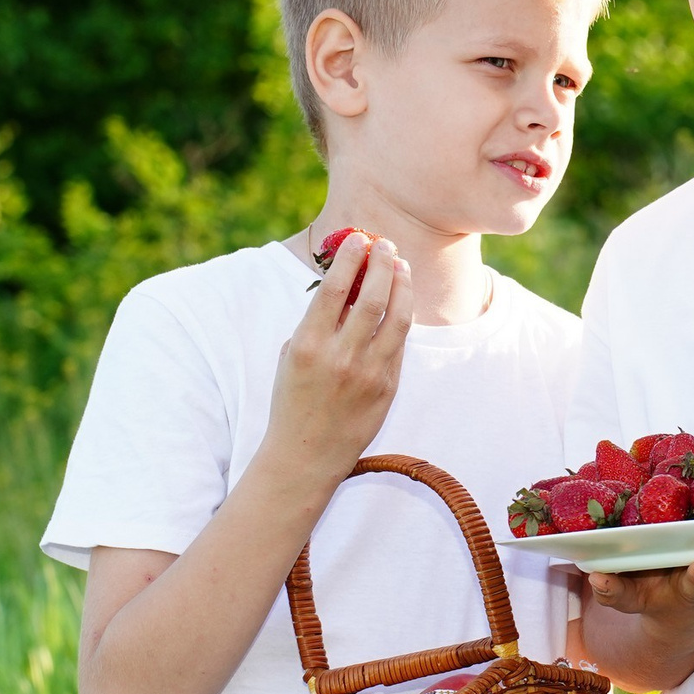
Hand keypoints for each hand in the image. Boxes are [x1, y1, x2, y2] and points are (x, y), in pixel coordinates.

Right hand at [263, 232, 415, 480]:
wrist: (306, 454)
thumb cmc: (293, 398)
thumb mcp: (291, 355)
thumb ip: (316, 322)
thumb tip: (346, 281)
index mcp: (308, 345)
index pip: (334, 290)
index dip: (350, 259)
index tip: (357, 238)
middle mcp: (340, 357)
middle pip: (372, 297)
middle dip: (382, 264)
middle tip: (386, 245)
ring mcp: (368, 373)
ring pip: (396, 317)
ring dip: (401, 284)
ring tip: (401, 265)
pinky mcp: (388, 387)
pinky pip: (399, 343)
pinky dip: (403, 315)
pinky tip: (402, 299)